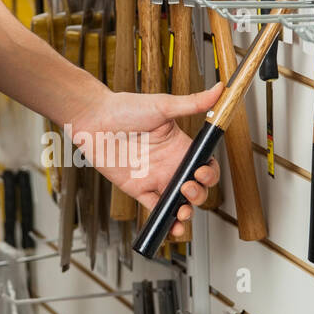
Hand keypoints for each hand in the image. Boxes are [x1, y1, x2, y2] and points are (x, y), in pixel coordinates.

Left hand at [69, 83, 222, 235]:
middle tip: (187, 188)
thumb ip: (192, 102)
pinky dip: (165, 221)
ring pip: (179, 203)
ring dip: (187, 212)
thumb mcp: (163, 105)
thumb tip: (219, 89)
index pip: (205, 166)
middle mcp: (170, 164)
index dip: (209, 173)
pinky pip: (155, 209)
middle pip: (196, 189)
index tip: (201, 172)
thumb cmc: (125, 108)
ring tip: (184, 212)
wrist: (94, 119)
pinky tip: (171, 225)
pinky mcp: (138, 189)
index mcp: (180, 147)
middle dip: (199, 195)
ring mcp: (155, 178)